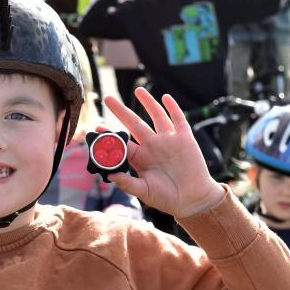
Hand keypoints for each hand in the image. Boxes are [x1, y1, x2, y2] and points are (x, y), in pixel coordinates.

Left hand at [103, 88, 224, 217]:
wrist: (193, 200)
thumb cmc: (167, 198)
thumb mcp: (144, 193)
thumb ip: (128, 184)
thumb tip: (111, 176)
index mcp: (140, 158)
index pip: (122, 143)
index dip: (110, 135)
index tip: (96, 127)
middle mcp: (152, 146)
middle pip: (134, 123)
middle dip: (121, 111)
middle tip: (107, 98)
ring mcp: (168, 141)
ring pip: (156, 116)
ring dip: (148, 102)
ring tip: (138, 90)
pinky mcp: (185, 139)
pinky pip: (178, 119)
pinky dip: (172, 108)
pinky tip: (165, 98)